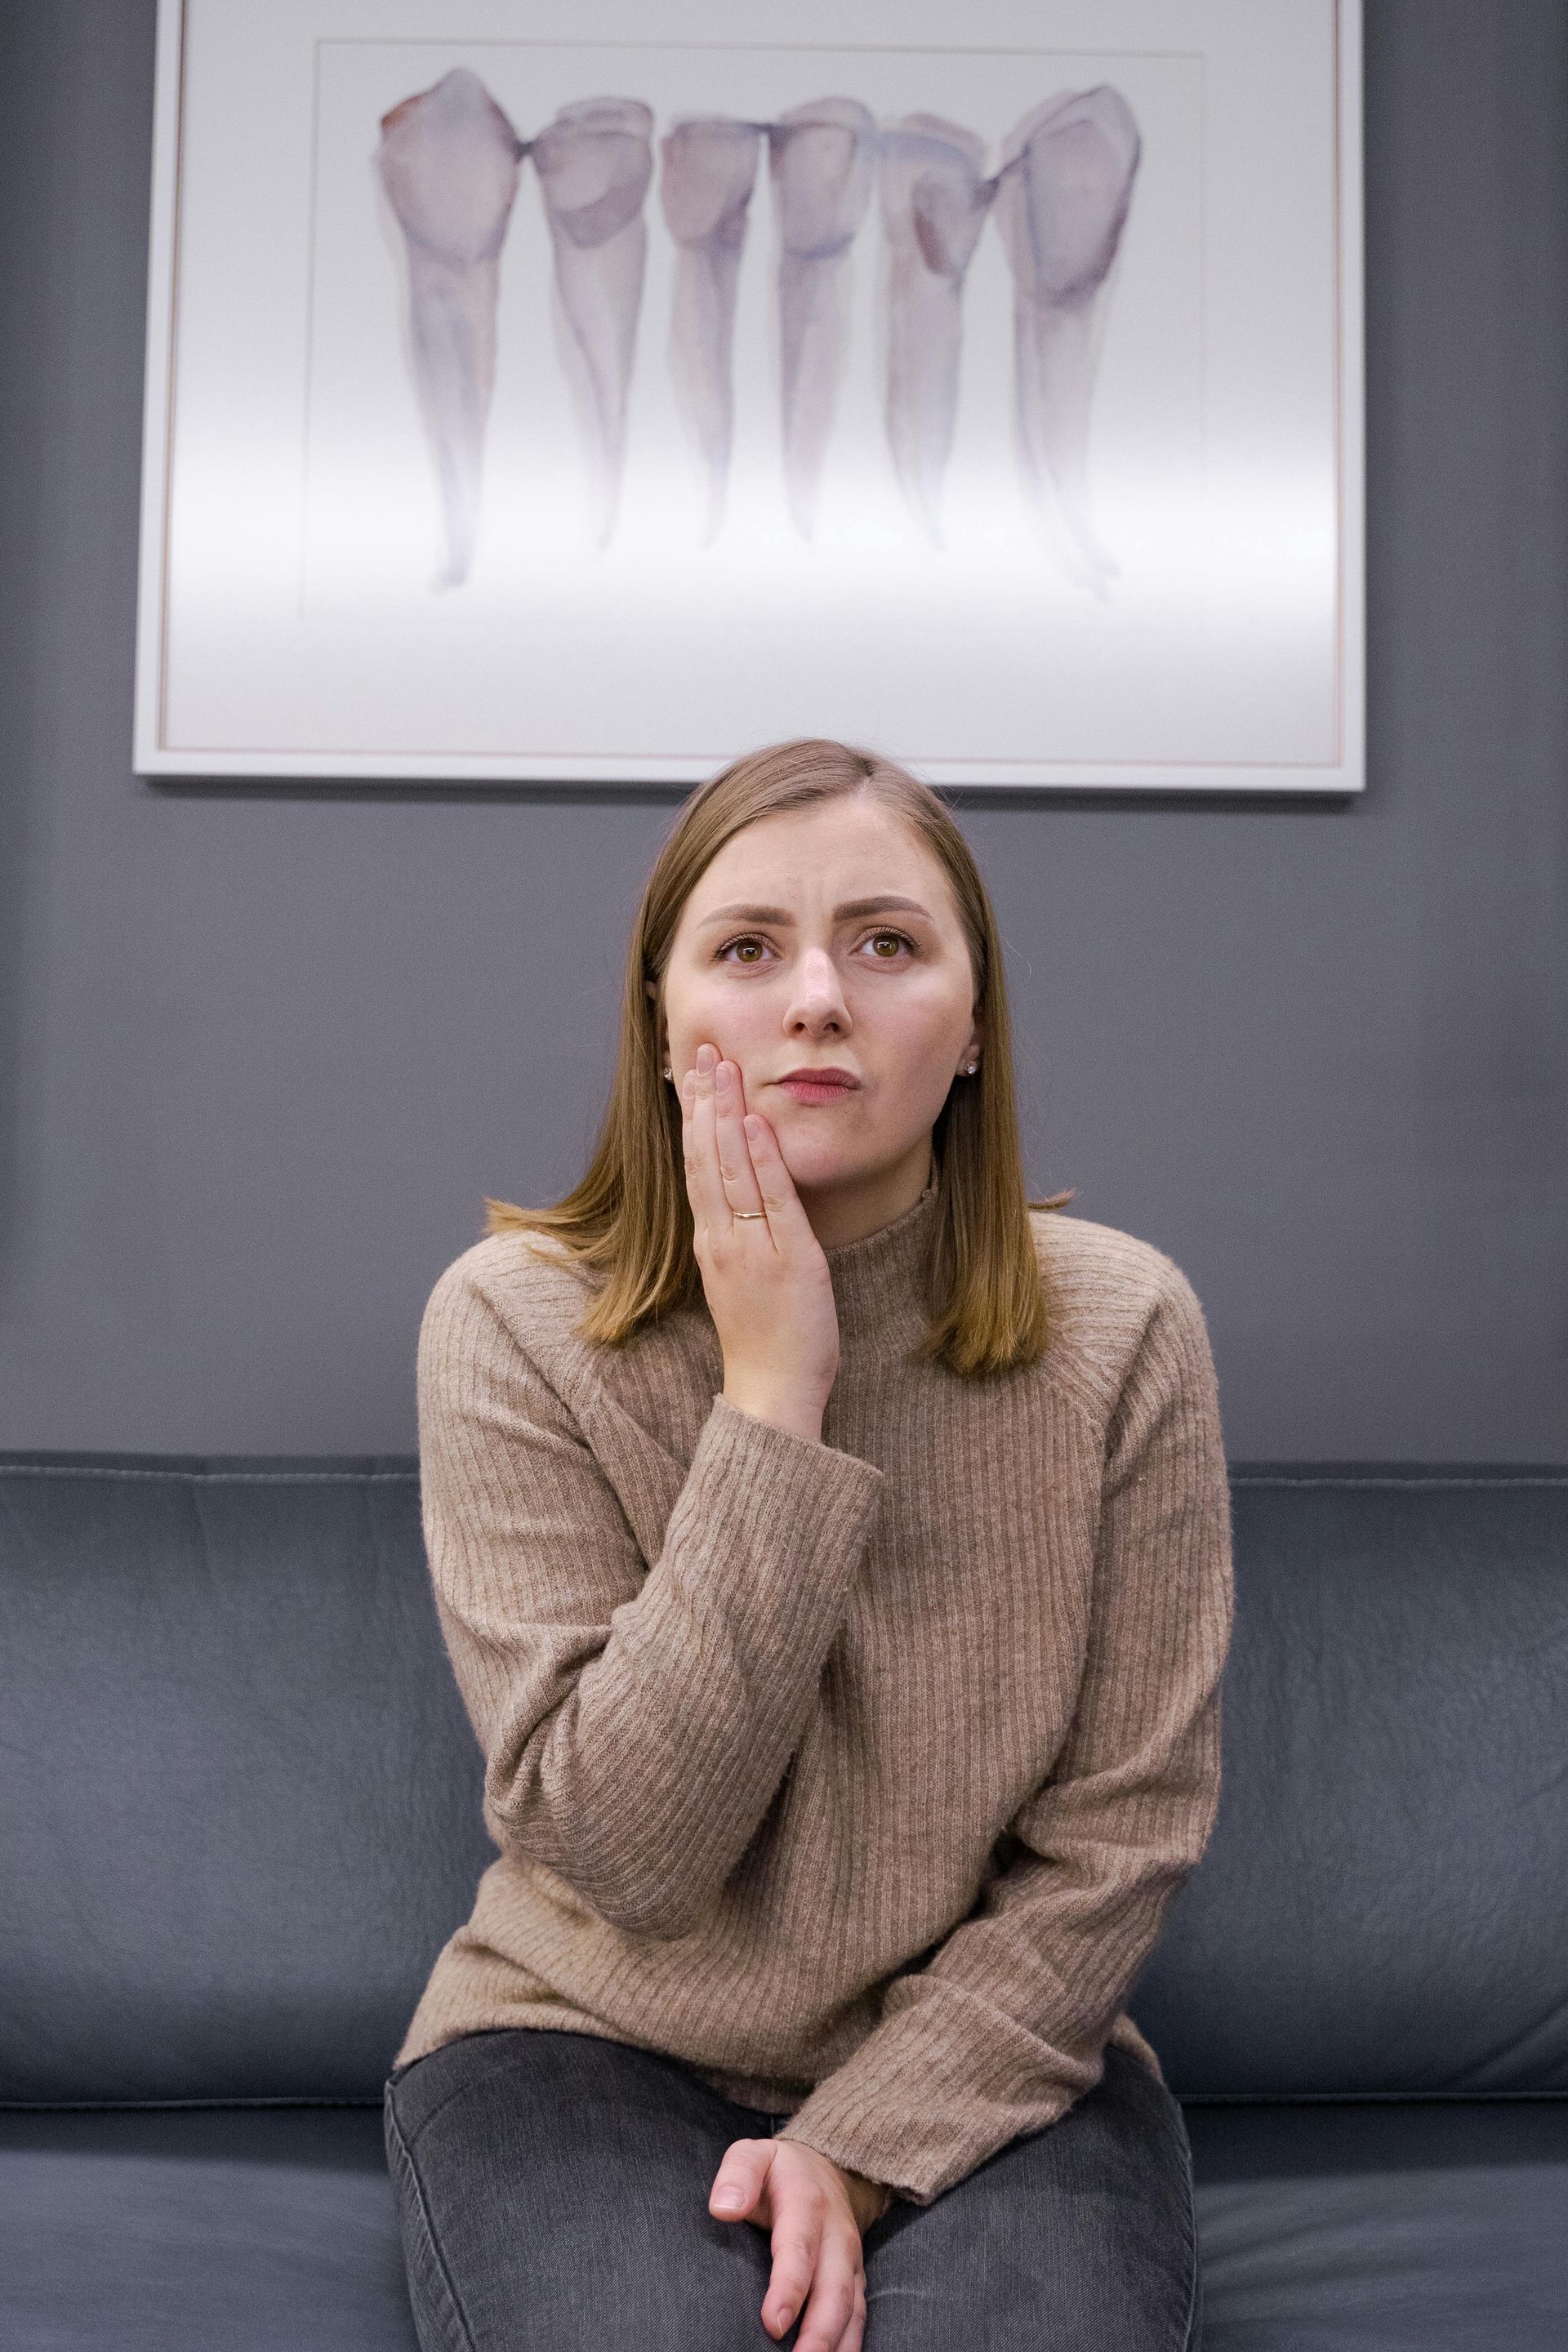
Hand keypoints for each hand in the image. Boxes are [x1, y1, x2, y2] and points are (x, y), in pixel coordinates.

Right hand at [679, 1041, 840, 1442]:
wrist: (771, 1391)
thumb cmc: (763, 1340)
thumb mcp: (741, 1280)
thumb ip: (738, 1238)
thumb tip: (737, 1202)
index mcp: (711, 1242)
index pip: (698, 1165)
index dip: (696, 1117)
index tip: (695, 1074)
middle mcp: (722, 1238)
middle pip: (706, 1157)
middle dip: (704, 1101)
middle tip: (703, 1051)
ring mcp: (749, 1247)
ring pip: (729, 1169)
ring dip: (726, 1115)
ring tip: (723, 1068)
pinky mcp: (784, 1259)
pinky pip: (769, 1201)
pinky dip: (760, 1160)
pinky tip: (755, 1124)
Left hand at [708, 2135, 890, 2347]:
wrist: (825, 2168)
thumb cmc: (777, 2170)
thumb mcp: (754, 2154)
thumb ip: (737, 2174)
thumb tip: (723, 2208)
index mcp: (807, 2204)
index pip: (799, 2251)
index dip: (789, 2289)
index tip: (773, 2324)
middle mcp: (836, 2237)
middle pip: (834, 2291)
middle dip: (818, 2334)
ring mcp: (850, 2262)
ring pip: (852, 2311)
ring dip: (836, 2347)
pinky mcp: (855, 2281)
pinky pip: (859, 2319)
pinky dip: (849, 2347)